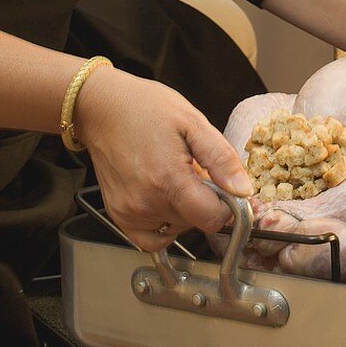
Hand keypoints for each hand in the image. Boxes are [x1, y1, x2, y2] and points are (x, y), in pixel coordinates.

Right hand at [75, 66, 252, 250]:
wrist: (102, 107)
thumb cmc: (145, 108)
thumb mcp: (192, 122)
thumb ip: (221, 159)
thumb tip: (243, 190)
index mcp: (169, 179)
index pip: (212, 218)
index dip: (226, 205)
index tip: (223, 187)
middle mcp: (146, 202)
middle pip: (195, 223)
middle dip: (204, 201)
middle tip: (193, 171)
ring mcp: (130, 212)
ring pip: (176, 228)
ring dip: (184, 210)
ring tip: (174, 177)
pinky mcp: (118, 216)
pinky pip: (151, 239)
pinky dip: (164, 226)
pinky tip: (163, 199)